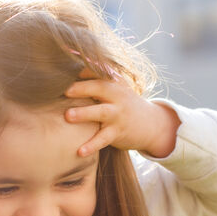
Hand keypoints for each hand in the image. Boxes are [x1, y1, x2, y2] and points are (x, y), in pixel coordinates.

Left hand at [63, 75, 179, 158]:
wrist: (151, 124)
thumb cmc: (123, 104)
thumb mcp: (116, 88)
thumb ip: (96, 79)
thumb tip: (71, 64)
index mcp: (115, 82)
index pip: (99, 72)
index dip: (84, 70)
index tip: (66, 71)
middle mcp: (118, 96)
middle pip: (101, 88)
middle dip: (82, 88)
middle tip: (65, 91)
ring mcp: (118, 114)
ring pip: (101, 112)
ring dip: (84, 113)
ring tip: (68, 116)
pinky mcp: (118, 132)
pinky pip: (103, 139)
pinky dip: (92, 145)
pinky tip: (80, 151)